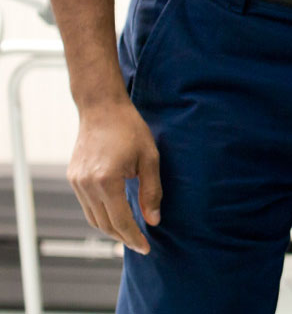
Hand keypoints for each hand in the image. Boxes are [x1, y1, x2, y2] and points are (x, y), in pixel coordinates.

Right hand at [68, 99, 159, 254]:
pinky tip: (116, 214)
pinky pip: (87, 205)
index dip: (134, 237)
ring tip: (130, 232)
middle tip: (141, 244)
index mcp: (107, 181)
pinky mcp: (73, 178)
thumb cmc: (130, 129)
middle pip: (104, 224)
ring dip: (111, 228)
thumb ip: (151, 191)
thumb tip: (153, 220)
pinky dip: (101, 214)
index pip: (120, 221)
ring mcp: (77, 182)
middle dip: (123, 237)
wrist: (102, 108)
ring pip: (93, 217)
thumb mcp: (150, 158)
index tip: (146, 247)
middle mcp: (87, 185)